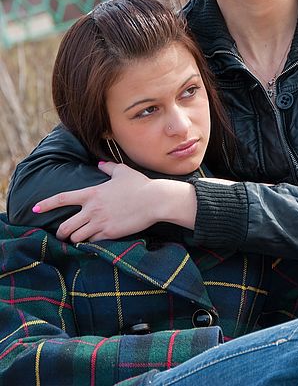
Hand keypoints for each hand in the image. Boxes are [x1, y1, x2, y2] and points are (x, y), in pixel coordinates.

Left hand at [32, 162, 195, 242]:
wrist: (154, 200)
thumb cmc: (139, 184)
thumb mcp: (123, 171)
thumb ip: (108, 167)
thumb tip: (100, 165)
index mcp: (92, 193)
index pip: (62, 199)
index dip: (45, 204)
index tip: (34, 209)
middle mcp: (92, 209)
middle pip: (65, 226)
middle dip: (61, 232)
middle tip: (63, 234)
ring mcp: (100, 222)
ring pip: (77, 237)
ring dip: (75, 238)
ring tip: (77, 239)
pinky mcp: (110, 233)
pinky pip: (92, 242)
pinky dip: (90, 242)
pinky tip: (93, 241)